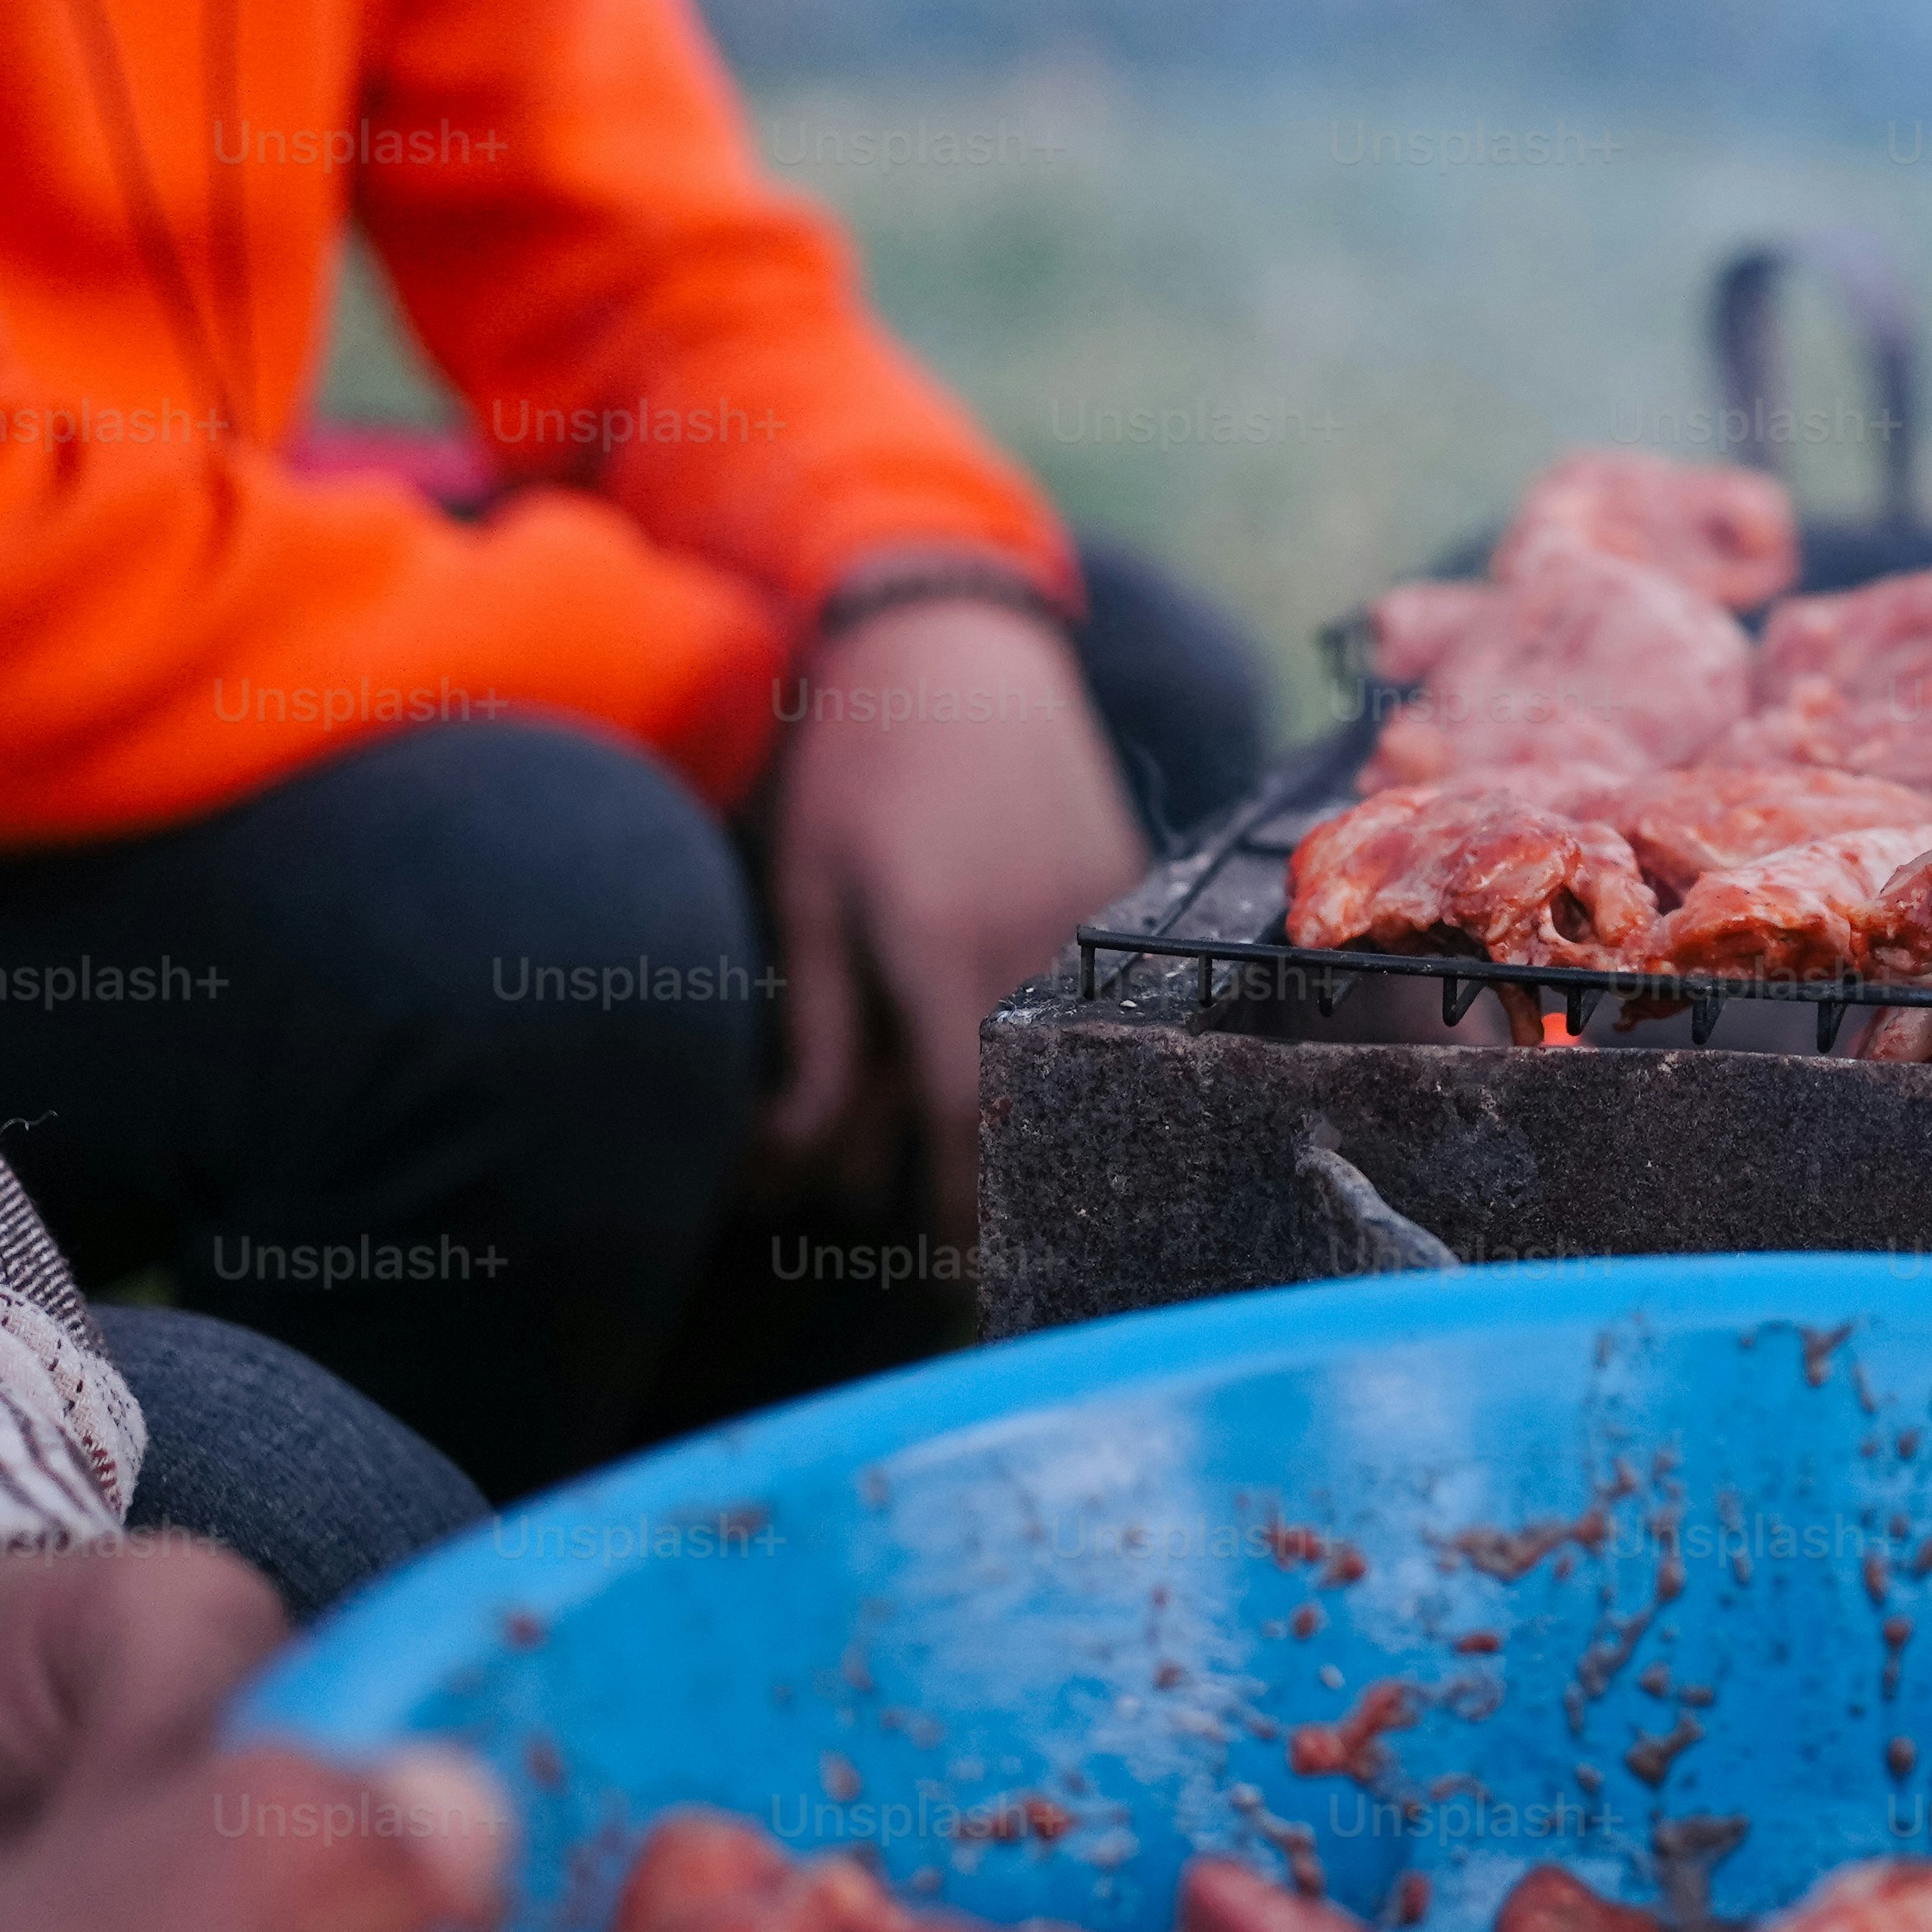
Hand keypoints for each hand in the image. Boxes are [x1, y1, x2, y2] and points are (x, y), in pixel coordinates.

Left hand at [764, 573, 1146, 1227]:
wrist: (957, 642)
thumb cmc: (857, 763)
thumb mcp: (809, 892)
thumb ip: (816, 1031)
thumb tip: (798, 1160)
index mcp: (939, 950)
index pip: (958, 1125)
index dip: (957, 1218)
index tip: (950, 1288)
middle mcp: (1034, 944)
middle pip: (1027, 1112)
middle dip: (996, 1197)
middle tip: (965, 1271)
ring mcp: (1097, 916)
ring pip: (1076, 1063)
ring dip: (1032, 1126)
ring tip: (997, 1181)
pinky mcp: (1133, 889)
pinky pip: (1111, 1003)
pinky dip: (1076, 1053)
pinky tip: (1045, 1078)